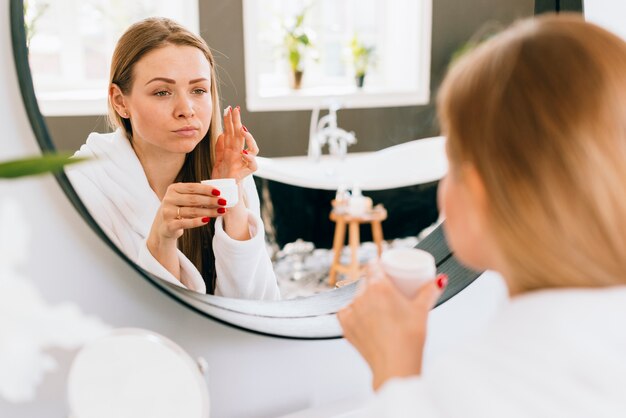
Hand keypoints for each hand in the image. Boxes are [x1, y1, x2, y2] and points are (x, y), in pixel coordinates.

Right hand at [146, 182, 227, 279]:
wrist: (163, 227)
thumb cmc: (179, 210)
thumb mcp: (183, 200)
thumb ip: (196, 196)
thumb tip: (218, 196)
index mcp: (173, 189)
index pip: (192, 187)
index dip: (206, 189)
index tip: (219, 192)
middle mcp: (169, 199)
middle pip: (194, 199)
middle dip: (211, 201)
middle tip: (223, 203)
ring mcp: (167, 212)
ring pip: (192, 211)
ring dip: (209, 211)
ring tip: (221, 211)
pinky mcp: (169, 225)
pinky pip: (185, 223)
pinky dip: (197, 221)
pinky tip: (207, 220)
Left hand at [212, 106, 258, 182]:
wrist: (223, 192)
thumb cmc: (223, 177)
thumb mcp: (218, 160)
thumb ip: (220, 147)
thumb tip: (222, 134)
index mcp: (232, 150)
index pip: (233, 132)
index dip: (231, 121)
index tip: (228, 109)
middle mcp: (240, 155)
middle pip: (241, 136)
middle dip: (238, 122)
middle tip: (235, 109)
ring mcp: (244, 163)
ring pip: (252, 148)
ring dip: (248, 138)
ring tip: (242, 130)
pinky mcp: (245, 173)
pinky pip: (253, 165)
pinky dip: (250, 159)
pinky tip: (244, 153)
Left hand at [337, 261, 447, 390]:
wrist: (395, 364)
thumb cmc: (409, 337)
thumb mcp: (422, 310)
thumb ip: (430, 291)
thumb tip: (440, 280)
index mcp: (379, 286)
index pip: (372, 265)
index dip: (377, 264)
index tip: (383, 268)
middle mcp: (361, 295)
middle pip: (364, 281)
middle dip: (372, 283)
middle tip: (384, 290)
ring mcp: (351, 311)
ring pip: (355, 297)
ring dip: (363, 298)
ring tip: (375, 306)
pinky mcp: (345, 326)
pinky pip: (345, 312)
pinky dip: (352, 312)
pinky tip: (361, 316)